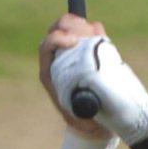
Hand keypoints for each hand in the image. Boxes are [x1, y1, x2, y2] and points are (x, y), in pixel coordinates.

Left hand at [39, 16, 110, 141]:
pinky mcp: (88, 53)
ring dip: (83, 26)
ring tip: (95, 33)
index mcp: (51, 73)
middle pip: (58, 30)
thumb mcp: (82, 113)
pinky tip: (100, 35)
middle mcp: (59, 60)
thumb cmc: (87, 120)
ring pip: (72, 29)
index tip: (74, 41)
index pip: (47, 46)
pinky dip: (95, 30)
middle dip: (70, 25)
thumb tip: (88, 91)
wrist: (95, 123)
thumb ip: (83, 102)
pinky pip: (89, 34)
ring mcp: (74, 55)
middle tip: (86, 30)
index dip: (58, 39)